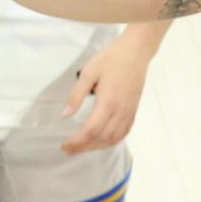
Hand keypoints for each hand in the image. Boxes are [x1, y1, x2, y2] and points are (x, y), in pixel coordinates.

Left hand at [60, 32, 156, 153]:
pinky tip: (101, 141)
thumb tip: (65, 115)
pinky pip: (124, 131)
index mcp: (108, 102)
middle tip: (68, 150)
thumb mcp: (88, 72)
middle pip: (102, 138)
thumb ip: (76, 95)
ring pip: (114, 138)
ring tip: (82, 147)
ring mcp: (130, 111)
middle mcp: (121, 110)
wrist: (136, 51)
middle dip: (84, 147)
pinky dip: (112, 140)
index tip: (64, 145)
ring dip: (98, 146)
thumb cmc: (110, 58)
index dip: (77, 141)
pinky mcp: (134, 109)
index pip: (91, 130)